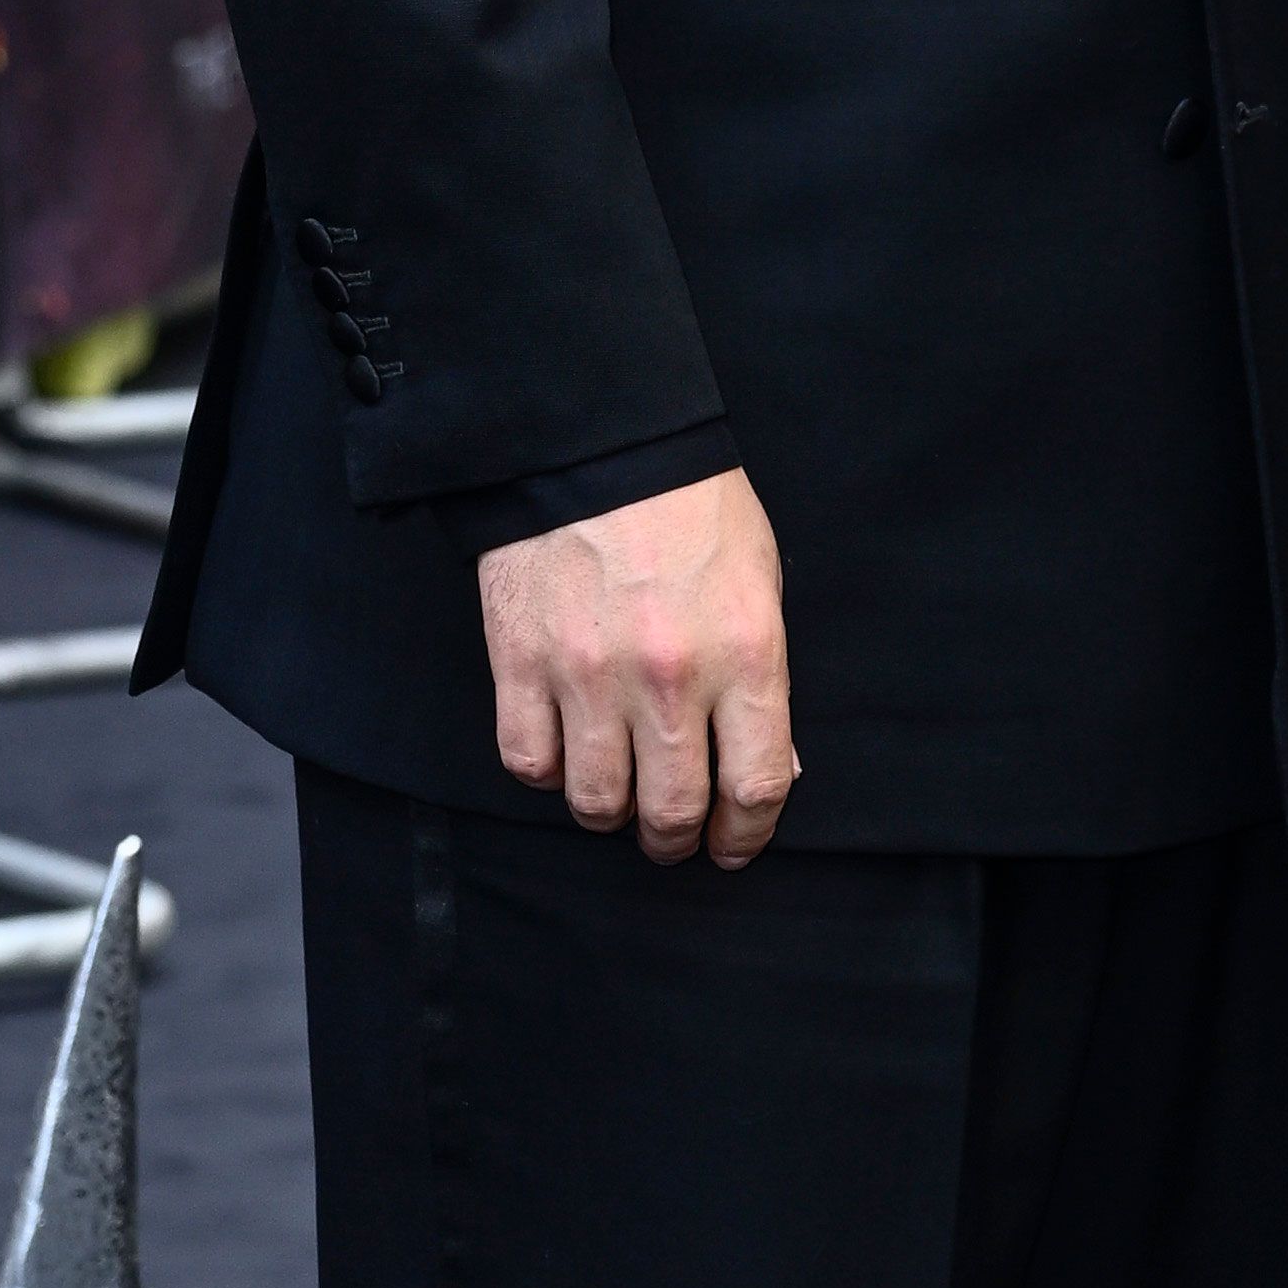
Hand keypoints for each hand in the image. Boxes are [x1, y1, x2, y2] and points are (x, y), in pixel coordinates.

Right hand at [479, 471, 797, 862]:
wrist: (594, 443)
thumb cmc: (690, 508)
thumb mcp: (760, 583)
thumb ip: (763, 681)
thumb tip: (768, 770)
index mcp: (745, 654)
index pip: (756, 787)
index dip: (746, 835)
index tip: (733, 845)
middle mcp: (669, 678)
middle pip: (672, 811)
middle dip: (676, 840)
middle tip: (673, 837)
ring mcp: (588, 675)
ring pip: (596, 801)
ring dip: (610, 812)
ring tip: (617, 797)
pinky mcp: (520, 664)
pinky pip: (529, 763)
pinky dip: (548, 772)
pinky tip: (565, 750)